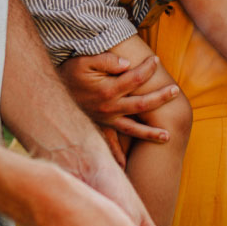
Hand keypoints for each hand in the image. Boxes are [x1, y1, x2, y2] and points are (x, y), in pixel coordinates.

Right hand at [57, 53, 180, 150]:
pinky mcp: (99, 125)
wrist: (50, 90)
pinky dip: (118, 154)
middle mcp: (109, 108)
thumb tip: (127, 63)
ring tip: (168, 136)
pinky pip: (111, 143)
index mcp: (108, 90)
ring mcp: (105, 119)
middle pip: (142, 104)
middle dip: (161, 97)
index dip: (147, 69)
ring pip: (133, 128)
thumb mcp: (84, 61)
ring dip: (151, 133)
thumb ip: (107, 60)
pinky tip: (125, 165)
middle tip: (176, 91)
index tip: (156, 60)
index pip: (135, 79)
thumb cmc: (69, 73)